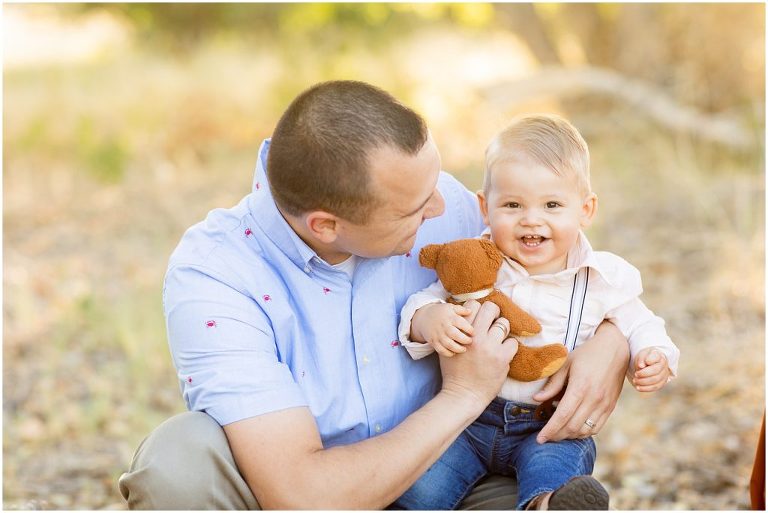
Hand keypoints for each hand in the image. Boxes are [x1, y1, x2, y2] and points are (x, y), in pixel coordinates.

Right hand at [411, 303, 474, 356]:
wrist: (423, 317)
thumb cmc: (441, 312)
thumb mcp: (450, 307)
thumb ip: (461, 309)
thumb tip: (471, 311)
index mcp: (450, 317)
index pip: (462, 323)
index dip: (469, 329)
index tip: (473, 333)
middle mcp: (444, 326)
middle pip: (455, 335)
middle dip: (465, 340)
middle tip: (469, 341)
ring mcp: (438, 334)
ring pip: (449, 344)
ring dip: (458, 349)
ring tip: (464, 349)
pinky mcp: (433, 341)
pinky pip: (441, 350)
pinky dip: (448, 353)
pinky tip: (454, 353)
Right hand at [439, 300, 518, 410]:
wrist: (464, 395)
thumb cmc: (454, 372)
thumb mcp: (450, 347)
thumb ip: (458, 331)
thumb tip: (466, 315)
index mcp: (461, 333)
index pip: (472, 305)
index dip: (477, 309)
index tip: (479, 318)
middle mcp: (476, 337)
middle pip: (490, 308)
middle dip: (492, 313)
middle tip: (492, 323)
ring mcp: (490, 347)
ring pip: (504, 323)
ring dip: (501, 330)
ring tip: (497, 339)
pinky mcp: (503, 359)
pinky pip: (513, 342)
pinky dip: (509, 346)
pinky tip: (502, 353)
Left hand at [533, 321, 628, 442]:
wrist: (615, 349)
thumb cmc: (587, 354)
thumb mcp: (566, 363)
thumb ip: (552, 384)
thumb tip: (536, 399)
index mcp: (580, 387)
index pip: (562, 416)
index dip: (549, 430)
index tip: (540, 439)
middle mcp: (594, 399)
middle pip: (572, 427)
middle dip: (557, 436)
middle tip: (546, 437)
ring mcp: (604, 404)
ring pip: (585, 431)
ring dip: (570, 436)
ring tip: (557, 434)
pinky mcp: (611, 407)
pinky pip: (596, 427)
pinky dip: (583, 433)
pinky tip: (573, 429)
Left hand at [632, 347, 670, 391]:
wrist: (648, 364)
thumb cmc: (645, 358)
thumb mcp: (641, 355)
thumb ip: (641, 358)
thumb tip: (641, 366)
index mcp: (659, 356)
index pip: (656, 358)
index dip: (648, 361)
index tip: (640, 364)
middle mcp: (664, 366)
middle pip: (656, 371)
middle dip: (644, 374)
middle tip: (635, 374)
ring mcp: (664, 375)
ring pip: (656, 381)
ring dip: (643, 382)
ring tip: (635, 381)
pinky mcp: (662, 383)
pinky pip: (655, 387)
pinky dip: (646, 388)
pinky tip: (638, 387)